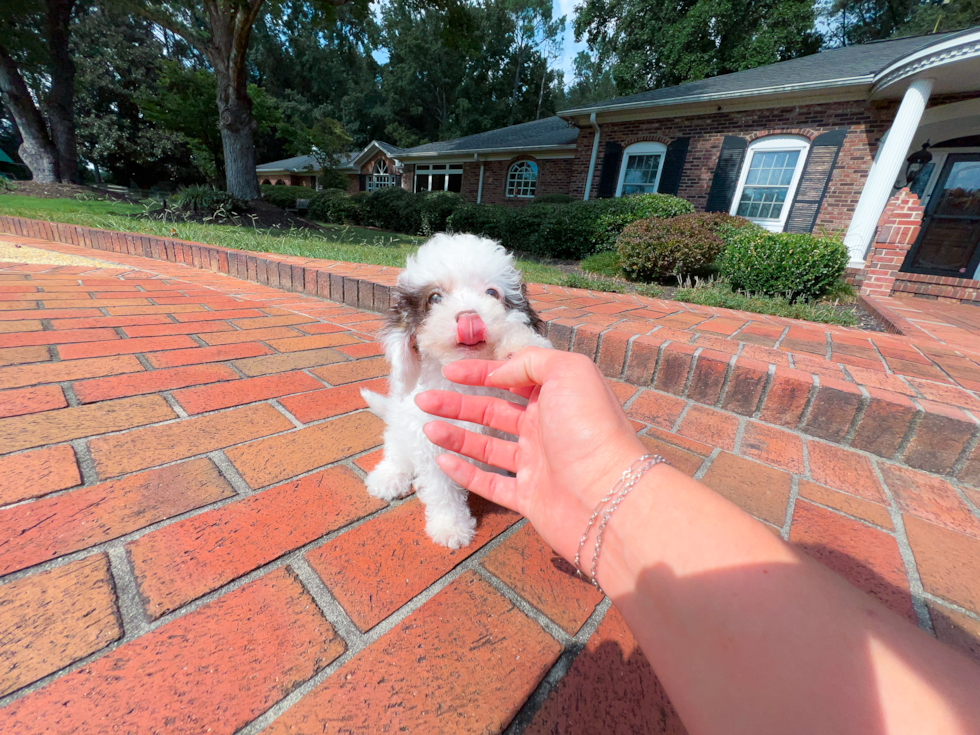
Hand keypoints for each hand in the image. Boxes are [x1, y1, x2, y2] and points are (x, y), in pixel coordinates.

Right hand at [415, 347, 649, 562]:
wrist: (609, 496)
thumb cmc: (591, 428)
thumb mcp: (568, 371)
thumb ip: (532, 361)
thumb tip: (501, 369)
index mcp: (556, 397)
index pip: (511, 378)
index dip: (479, 372)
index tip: (448, 371)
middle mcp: (546, 428)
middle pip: (493, 412)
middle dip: (457, 404)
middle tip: (424, 400)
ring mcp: (538, 465)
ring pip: (488, 447)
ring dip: (456, 436)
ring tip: (427, 428)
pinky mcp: (530, 499)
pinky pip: (491, 484)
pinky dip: (466, 473)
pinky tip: (443, 461)